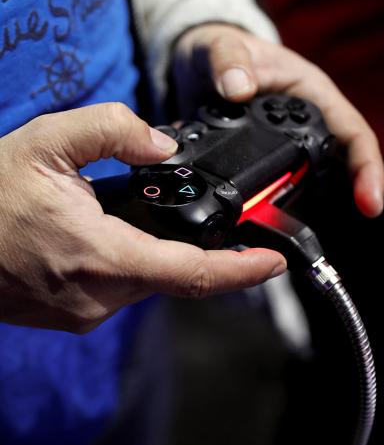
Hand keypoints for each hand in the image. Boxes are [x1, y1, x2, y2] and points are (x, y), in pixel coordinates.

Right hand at [0, 103, 285, 332]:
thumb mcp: (48, 140)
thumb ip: (114, 130)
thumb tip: (161, 144)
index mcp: (100, 256)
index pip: (191, 273)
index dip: (241, 272)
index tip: (274, 263)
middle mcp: (97, 296)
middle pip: (177, 274)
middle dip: (202, 248)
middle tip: (211, 217)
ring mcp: (83, 311)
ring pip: (150, 280)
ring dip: (162, 249)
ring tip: (149, 214)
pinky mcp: (72, 313)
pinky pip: (123, 287)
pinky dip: (136, 259)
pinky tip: (119, 232)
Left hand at [174, 23, 383, 216]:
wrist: (194, 63)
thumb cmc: (220, 46)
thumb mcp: (221, 45)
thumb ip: (228, 61)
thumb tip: (238, 88)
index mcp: (311, 93)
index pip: (353, 133)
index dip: (367, 168)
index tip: (371, 203)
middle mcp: (305, 122)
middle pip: (338, 164)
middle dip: (344, 196)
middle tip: (331, 220)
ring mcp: (284, 143)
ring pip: (309, 180)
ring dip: (301, 203)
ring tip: (286, 224)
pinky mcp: (262, 158)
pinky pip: (275, 185)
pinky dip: (268, 202)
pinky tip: (255, 217)